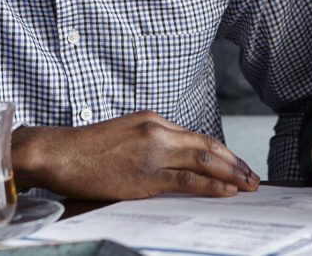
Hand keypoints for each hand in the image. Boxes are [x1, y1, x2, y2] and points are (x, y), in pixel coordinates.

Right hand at [12, 110, 259, 200]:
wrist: (58, 153)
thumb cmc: (85, 149)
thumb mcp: (124, 133)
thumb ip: (150, 141)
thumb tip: (174, 159)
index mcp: (153, 120)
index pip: (197, 137)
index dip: (222, 152)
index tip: (237, 163)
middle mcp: (158, 131)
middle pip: (207, 147)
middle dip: (234, 162)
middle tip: (253, 175)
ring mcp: (153, 152)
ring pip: (203, 161)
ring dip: (230, 174)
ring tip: (248, 185)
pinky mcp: (145, 174)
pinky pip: (186, 181)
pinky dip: (210, 185)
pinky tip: (226, 191)